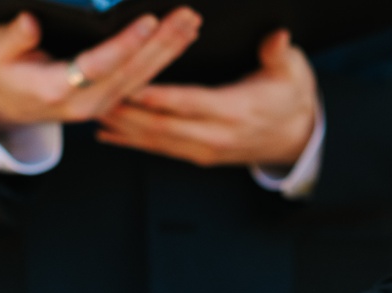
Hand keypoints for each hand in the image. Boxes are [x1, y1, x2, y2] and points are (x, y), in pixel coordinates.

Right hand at [0, 8, 200, 131]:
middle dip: (161, 44)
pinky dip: (162, 60)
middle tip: (185, 18)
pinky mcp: (109, 102)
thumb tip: (29, 22)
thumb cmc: (5, 74)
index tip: (147, 21)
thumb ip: (15, 37)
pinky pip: (140, 82)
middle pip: (130, 73)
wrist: (9, 108)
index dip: (125, 44)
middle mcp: (85, 103)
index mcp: (58, 89)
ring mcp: (100, 106)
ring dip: (169, 51)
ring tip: (191, 25)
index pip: (99, 65)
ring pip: (141, 79)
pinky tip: (180, 42)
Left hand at [97, 31, 317, 168]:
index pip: (189, 103)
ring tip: (94, 115)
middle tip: (98, 100)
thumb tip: (277, 38)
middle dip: (128, 115)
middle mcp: (214, 137)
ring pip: (156, 142)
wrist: (296, 138)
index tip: (131, 86)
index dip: (158, 97)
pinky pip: (160, 150)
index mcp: (234, 112)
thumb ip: (279, 54)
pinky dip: (132, 143)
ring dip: (124, 130)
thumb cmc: (291, 97)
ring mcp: (203, 151)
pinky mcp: (196, 156)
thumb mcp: (293, 71)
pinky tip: (108, 135)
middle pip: (163, 127)